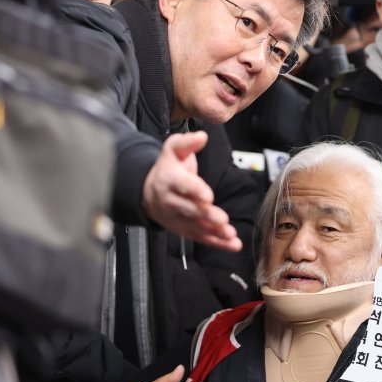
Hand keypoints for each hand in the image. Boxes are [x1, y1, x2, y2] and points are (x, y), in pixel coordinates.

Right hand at [142, 132, 240, 251]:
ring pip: (197, 227)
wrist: (148, 192)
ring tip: (230, 235)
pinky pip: (202, 238)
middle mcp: (172, 201)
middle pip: (190, 209)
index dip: (195, 190)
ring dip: (215, 233)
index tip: (208, 195)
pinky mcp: (185, 230)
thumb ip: (187, 143)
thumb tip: (202, 137)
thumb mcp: (173, 149)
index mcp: (170, 180)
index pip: (183, 185)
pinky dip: (218, 243)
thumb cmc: (167, 169)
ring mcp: (178, 218)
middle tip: (222, 219)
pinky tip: (233, 245)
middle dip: (207, 215)